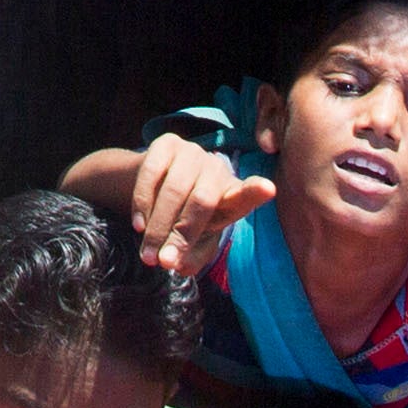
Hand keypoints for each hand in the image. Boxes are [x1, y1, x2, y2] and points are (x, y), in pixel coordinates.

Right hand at [121, 131, 280, 274]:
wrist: (154, 187)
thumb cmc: (184, 219)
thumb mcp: (194, 244)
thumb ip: (193, 257)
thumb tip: (179, 264)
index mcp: (231, 196)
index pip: (246, 195)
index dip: (255, 192)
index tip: (268, 189)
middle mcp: (217, 169)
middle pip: (202, 202)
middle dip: (181, 235)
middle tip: (163, 263)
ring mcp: (192, 152)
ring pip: (175, 191)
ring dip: (158, 227)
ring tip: (148, 256)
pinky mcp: (167, 143)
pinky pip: (152, 174)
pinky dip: (142, 203)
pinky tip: (139, 225)